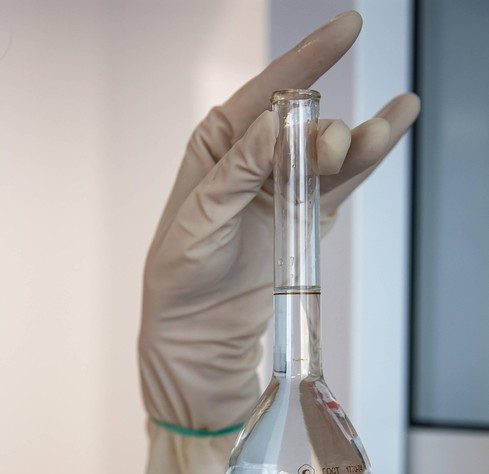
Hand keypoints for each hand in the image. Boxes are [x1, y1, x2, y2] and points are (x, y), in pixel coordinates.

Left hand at [140, 10, 420, 473]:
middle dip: (320, 125)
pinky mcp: (304, 221)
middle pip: (299, 124)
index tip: (347, 27)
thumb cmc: (178, 285)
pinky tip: (393, 126)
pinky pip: (339, 182)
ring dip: (353, 139)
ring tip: (379, 129)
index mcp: (213, 153)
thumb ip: (234, 176)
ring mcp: (281, 191)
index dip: (303, 62)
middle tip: (329, 147)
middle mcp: (249, 164)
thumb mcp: (194, 228)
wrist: (195, 344)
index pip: (260, 95)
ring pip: (326, 152)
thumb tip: (273, 125)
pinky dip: (366, 157)